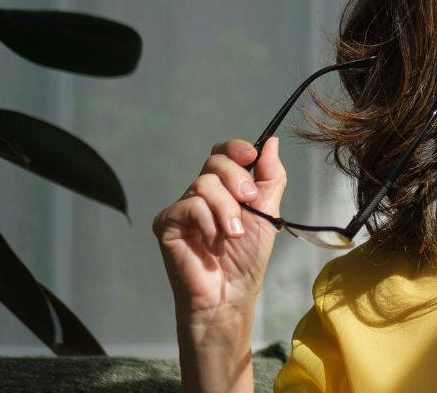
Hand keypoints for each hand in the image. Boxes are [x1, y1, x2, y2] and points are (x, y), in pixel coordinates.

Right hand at [153, 137, 287, 340]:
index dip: (236, 148)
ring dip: (226, 210)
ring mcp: (183, 207)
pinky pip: (189, 206)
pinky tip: (214, 243)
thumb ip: (270, 177)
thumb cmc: (247, 257)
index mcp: (225, 187)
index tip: (250, 155)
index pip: (224, 153)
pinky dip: (208, 223)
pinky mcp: (166, 223)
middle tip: (249, 203)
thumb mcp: (268, 212)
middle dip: (237, 179)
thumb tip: (270, 142)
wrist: (232, 293)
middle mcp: (201, 193)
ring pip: (204, 184)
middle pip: (215, 162)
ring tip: (233, 235)